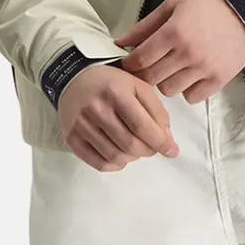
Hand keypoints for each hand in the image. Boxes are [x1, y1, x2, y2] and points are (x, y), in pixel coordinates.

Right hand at [57, 63, 179, 172]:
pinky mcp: (72, 138)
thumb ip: (156, 110)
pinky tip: (121, 155)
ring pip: (115, 156)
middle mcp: (96, 109)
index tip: (172, 150)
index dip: (160, 142)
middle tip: (153, 147)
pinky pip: (99, 163)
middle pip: (129, 144)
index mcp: (115, 92)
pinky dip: (115, 164)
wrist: (73, 79)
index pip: (141, 126)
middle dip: (148, 150)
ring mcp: (81, 125)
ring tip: (136, 147)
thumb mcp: (138, 86)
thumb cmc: (110, 84)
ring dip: (133, 157)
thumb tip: (166, 138)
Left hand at [111, 0, 244, 100]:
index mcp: (174, 32)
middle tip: (149, 66)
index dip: (130, 64)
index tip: (130, 63)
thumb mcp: (173, 6)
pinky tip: (189, 76)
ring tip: (172, 69)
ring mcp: (204, 68)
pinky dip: (187, 90)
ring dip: (166, 82)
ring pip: (169, 90)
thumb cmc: (210, 6)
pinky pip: (192, 97)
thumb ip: (145, 26)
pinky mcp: (218, 79)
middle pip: (151, 78)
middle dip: (144, 74)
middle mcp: (188, 53)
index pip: (140, 59)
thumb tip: (122, 41)